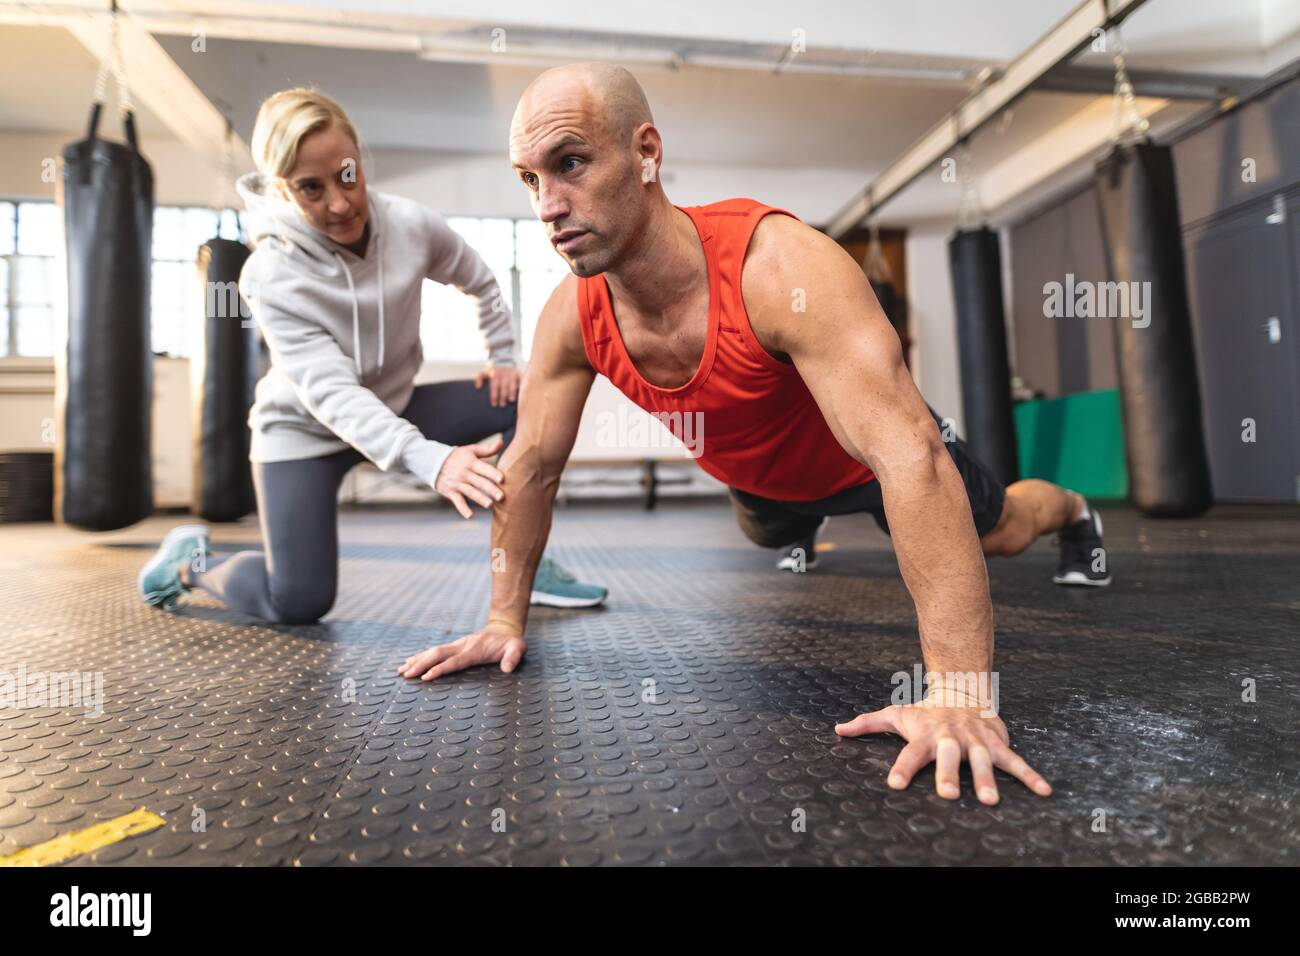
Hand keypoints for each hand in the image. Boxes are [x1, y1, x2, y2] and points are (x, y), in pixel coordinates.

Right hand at [398, 623, 526, 680]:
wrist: (504, 628)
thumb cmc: (511, 642)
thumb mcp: (518, 648)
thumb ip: (513, 658)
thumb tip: (507, 668)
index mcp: (474, 650)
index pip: (454, 661)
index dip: (440, 669)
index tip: (426, 677)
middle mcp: (462, 646)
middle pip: (437, 655)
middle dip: (421, 664)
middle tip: (406, 675)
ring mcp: (457, 645)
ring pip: (433, 651)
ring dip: (418, 660)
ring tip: (402, 670)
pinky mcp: (455, 646)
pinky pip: (436, 651)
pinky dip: (422, 656)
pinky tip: (411, 662)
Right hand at [434, 437, 504, 518]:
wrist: (433, 462)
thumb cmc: (457, 457)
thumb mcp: (470, 450)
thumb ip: (487, 449)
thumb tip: (502, 442)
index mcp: (471, 463)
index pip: (483, 468)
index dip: (492, 473)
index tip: (502, 479)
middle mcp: (465, 473)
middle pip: (479, 482)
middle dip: (490, 490)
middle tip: (501, 497)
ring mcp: (457, 483)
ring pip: (470, 492)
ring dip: (480, 499)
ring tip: (490, 505)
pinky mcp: (451, 492)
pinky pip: (457, 501)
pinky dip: (462, 509)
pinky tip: (470, 516)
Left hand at [474, 366, 520, 407]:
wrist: (504, 359)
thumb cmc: (493, 370)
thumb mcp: (484, 372)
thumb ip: (478, 379)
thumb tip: (478, 387)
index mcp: (495, 375)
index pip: (494, 386)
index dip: (494, 395)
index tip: (494, 404)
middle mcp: (504, 374)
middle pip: (503, 386)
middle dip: (502, 396)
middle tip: (502, 405)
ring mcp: (512, 374)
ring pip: (512, 384)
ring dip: (512, 392)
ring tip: (511, 400)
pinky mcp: (519, 374)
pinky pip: (521, 380)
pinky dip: (521, 386)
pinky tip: (522, 393)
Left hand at [835, 694, 1051, 804]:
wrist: (961, 689)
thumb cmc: (925, 712)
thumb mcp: (896, 715)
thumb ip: (868, 724)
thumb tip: (837, 729)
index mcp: (925, 735)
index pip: (910, 753)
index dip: (902, 767)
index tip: (893, 784)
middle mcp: (950, 738)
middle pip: (948, 756)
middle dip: (948, 774)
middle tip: (948, 794)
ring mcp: (975, 740)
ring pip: (982, 759)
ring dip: (987, 778)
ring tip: (990, 800)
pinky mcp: (997, 742)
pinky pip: (1015, 760)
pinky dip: (1031, 775)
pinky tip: (1044, 791)